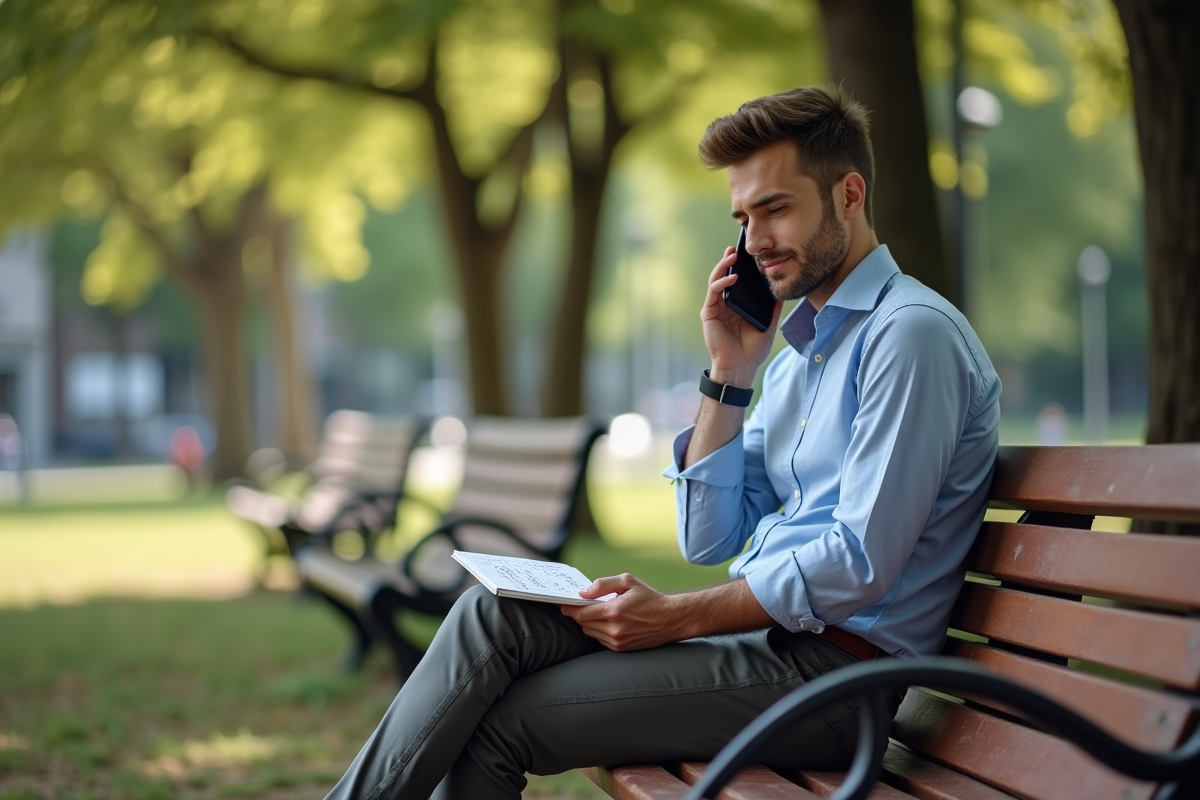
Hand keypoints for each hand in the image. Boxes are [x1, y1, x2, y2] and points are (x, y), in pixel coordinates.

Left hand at [560, 573, 686, 651]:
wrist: (671, 619)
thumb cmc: (649, 598)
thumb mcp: (627, 582)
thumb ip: (603, 584)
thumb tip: (582, 593)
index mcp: (614, 611)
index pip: (581, 613)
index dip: (569, 608)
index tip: (563, 604)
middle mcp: (614, 629)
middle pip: (583, 623)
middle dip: (579, 614)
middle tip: (580, 606)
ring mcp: (617, 641)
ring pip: (590, 632)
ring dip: (589, 623)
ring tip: (598, 613)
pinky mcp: (621, 649)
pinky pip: (600, 640)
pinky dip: (599, 631)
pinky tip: (608, 623)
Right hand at [701, 247, 781, 386]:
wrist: (740, 367)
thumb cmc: (752, 350)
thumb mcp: (768, 324)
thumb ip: (773, 308)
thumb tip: (782, 291)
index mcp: (736, 305)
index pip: (737, 280)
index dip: (740, 266)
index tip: (749, 253)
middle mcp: (724, 304)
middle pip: (724, 276)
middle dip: (729, 260)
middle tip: (737, 248)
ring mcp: (715, 307)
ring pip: (716, 280)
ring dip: (723, 266)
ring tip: (732, 256)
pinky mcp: (709, 313)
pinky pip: (713, 292)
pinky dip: (721, 282)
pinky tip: (732, 276)